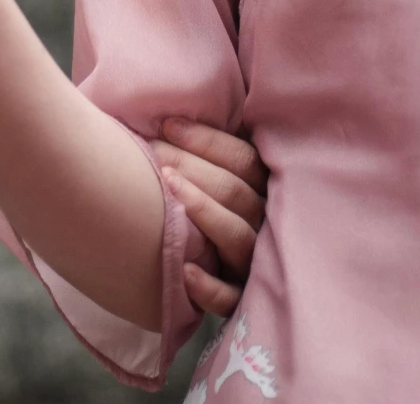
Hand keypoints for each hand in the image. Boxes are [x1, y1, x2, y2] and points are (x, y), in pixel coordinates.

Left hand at [152, 118, 268, 316]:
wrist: (223, 275)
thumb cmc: (215, 213)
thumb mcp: (225, 179)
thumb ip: (212, 156)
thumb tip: (167, 117)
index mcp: (266, 191)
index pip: (243, 159)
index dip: (206, 140)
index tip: (166, 125)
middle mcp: (266, 225)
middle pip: (235, 192)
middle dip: (193, 168)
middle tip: (152, 152)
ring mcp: (256, 264)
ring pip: (236, 236)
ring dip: (203, 211)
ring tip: (168, 189)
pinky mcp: (242, 302)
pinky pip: (230, 298)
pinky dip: (209, 287)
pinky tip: (185, 271)